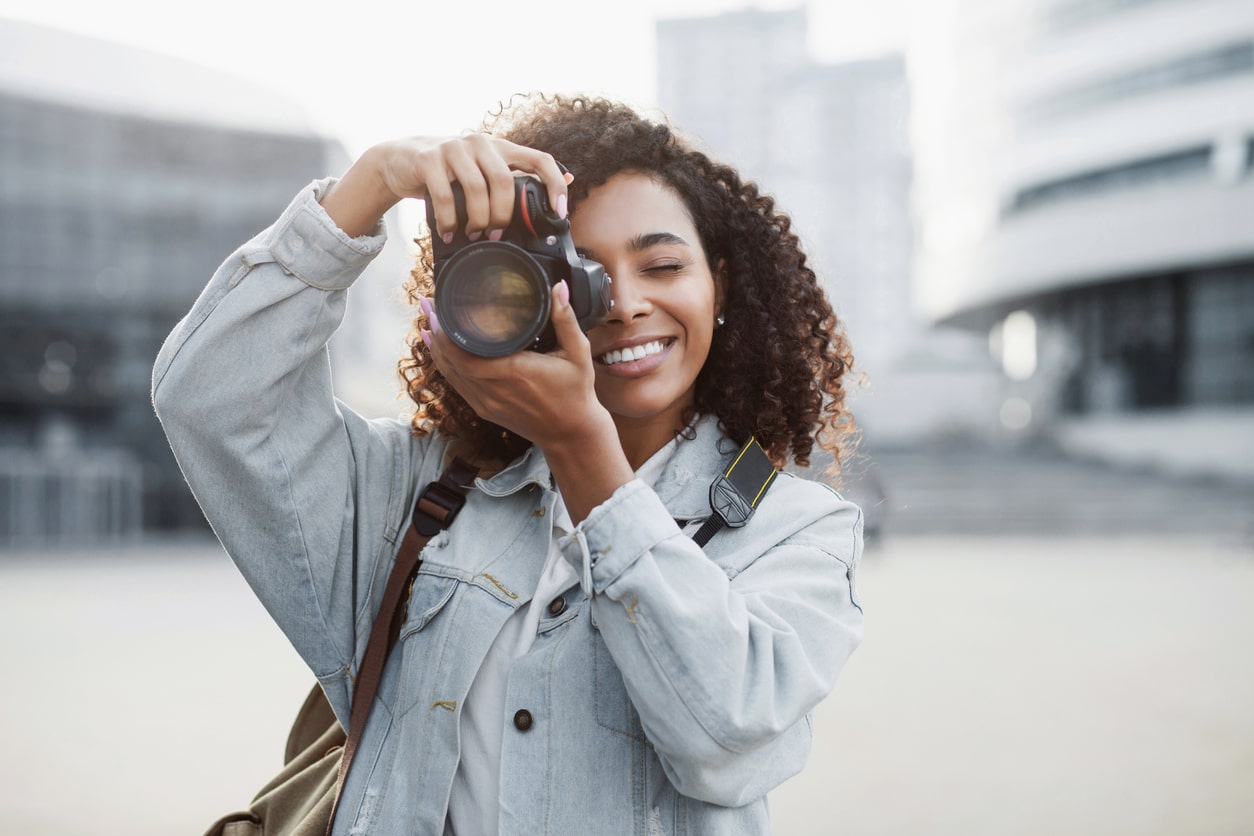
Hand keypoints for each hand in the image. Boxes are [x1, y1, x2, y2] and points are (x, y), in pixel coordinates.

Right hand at [322, 135, 569, 238]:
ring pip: (476, 189)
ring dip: (477, 220)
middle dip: (502, 215)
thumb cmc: (449, 171)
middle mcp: (480, 143)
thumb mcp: (484, 170)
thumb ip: (517, 175)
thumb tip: (568, 177)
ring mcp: (453, 148)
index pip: (539, 159)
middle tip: (495, 234)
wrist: (400, 160)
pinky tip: (448, 233)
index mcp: (500, 147)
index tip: (559, 213)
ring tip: (472, 234)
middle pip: (504, 181)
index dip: (554, 185)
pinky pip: (446, 197)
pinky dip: (450, 222)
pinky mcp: (429, 159)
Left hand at [421, 281, 633, 522]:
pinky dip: (445, 367)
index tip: (440, 308)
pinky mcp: (486, 410)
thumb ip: (566, 320)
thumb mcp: (578, 353)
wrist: (572, 434)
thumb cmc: (576, 393)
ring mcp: (488, 403)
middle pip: (451, 362)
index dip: (447, 334)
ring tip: (427, 323)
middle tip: (429, 306)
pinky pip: (458, 386)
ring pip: (451, 374)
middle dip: (437, 333)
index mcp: (514, 372)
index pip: (466, 355)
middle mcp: (495, 389)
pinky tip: (438, 351)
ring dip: (437, 349)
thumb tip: (558, 288)